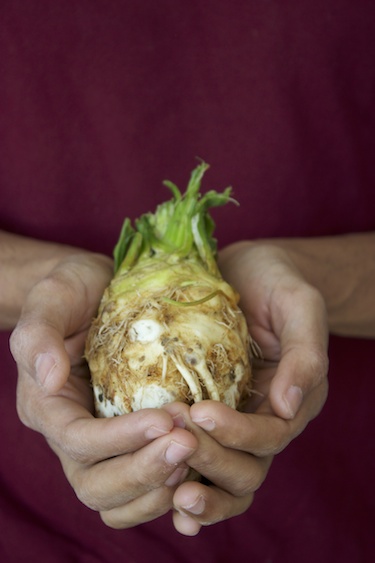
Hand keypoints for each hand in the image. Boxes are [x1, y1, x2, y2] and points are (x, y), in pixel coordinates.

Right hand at [10, 252, 197, 526]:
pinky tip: (199, 465)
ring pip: (118, 500)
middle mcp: (71, 436)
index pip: (78, 441)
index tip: (165, 418)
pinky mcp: (128, 444)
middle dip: (143, 471)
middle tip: (189, 443)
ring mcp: (101, 445)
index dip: (120, 439)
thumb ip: (39, 334)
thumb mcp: (52, 297)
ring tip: (196, 453)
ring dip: (158, 486)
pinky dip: (167, 488)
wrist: (96, 292)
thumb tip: (49, 377)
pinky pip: (142, 489)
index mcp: (48, 406)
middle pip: (96, 485)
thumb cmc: (72, 290)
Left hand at [166, 242, 328, 534]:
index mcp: (293, 398)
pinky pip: (201, 461)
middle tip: (175, 440)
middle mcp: (265, 418)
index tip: (199, 412)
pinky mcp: (207, 415)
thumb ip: (305, 353)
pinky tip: (165, 500)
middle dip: (213, 461)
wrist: (246, 271)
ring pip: (226, 476)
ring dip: (200, 487)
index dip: (238, 432)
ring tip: (168, 490)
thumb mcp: (299, 305)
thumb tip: (288, 407)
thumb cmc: (276, 281)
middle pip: (248, 467)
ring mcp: (236, 421)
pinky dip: (188, 485)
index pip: (272, 434)